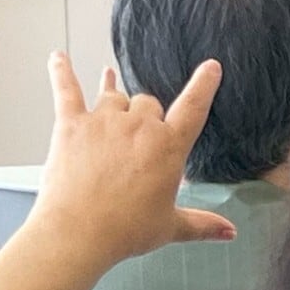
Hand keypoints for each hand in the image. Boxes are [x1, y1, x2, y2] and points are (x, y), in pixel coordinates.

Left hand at [30, 54, 233, 266]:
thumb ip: (203, 224)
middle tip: (138, 135)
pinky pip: (67, 89)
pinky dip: (61, 71)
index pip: (194, 106)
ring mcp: (104, 121)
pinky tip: (58, 57)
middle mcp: (139, 126)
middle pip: (147, 101)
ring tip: (111, 95)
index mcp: (169, 147)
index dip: (204, 85)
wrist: (78, 232)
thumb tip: (230, 233)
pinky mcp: (71, 124)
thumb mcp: (170, 227)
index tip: (211, 67)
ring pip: (113, 95)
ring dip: (114, 98)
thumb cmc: (125, 230)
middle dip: (145, 113)